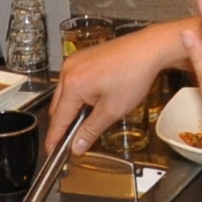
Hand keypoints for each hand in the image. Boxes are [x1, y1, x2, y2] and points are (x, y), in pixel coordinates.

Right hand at [50, 20, 190, 150]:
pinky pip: (72, 81)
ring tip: (89, 120)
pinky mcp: (82, 57)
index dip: (55, 139)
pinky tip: (93, 101)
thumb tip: (76, 146)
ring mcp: (74, 61)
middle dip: (64, 124)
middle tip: (73, 141)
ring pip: (64, 94)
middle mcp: (68, 70)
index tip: (52, 152)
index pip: (58, 119)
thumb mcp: (112, 110)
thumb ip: (91, 130)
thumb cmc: (134, 74)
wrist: (148, 48)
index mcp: (73, 85)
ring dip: (72, 109)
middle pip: (58, 107)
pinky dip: (77, 94)